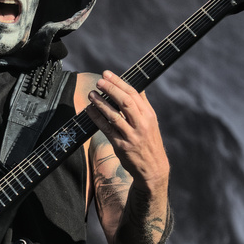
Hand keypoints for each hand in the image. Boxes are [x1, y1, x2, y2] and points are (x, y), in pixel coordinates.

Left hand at [87, 70, 169, 188]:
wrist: (153, 168)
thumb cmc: (149, 142)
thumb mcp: (151, 122)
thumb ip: (143, 105)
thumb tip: (138, 87)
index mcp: (149, 115)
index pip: (134, 94)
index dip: (119, 82)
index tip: (107, 74)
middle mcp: (141, 124)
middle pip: (125, 102)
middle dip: (111, 89)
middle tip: (99, 81)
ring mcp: (131, 135)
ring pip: (114, 116)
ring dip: (101, 103)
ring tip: (91, 94)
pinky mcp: (121, 146)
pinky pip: (106, 129)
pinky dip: (97, 118)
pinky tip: (89, 110)